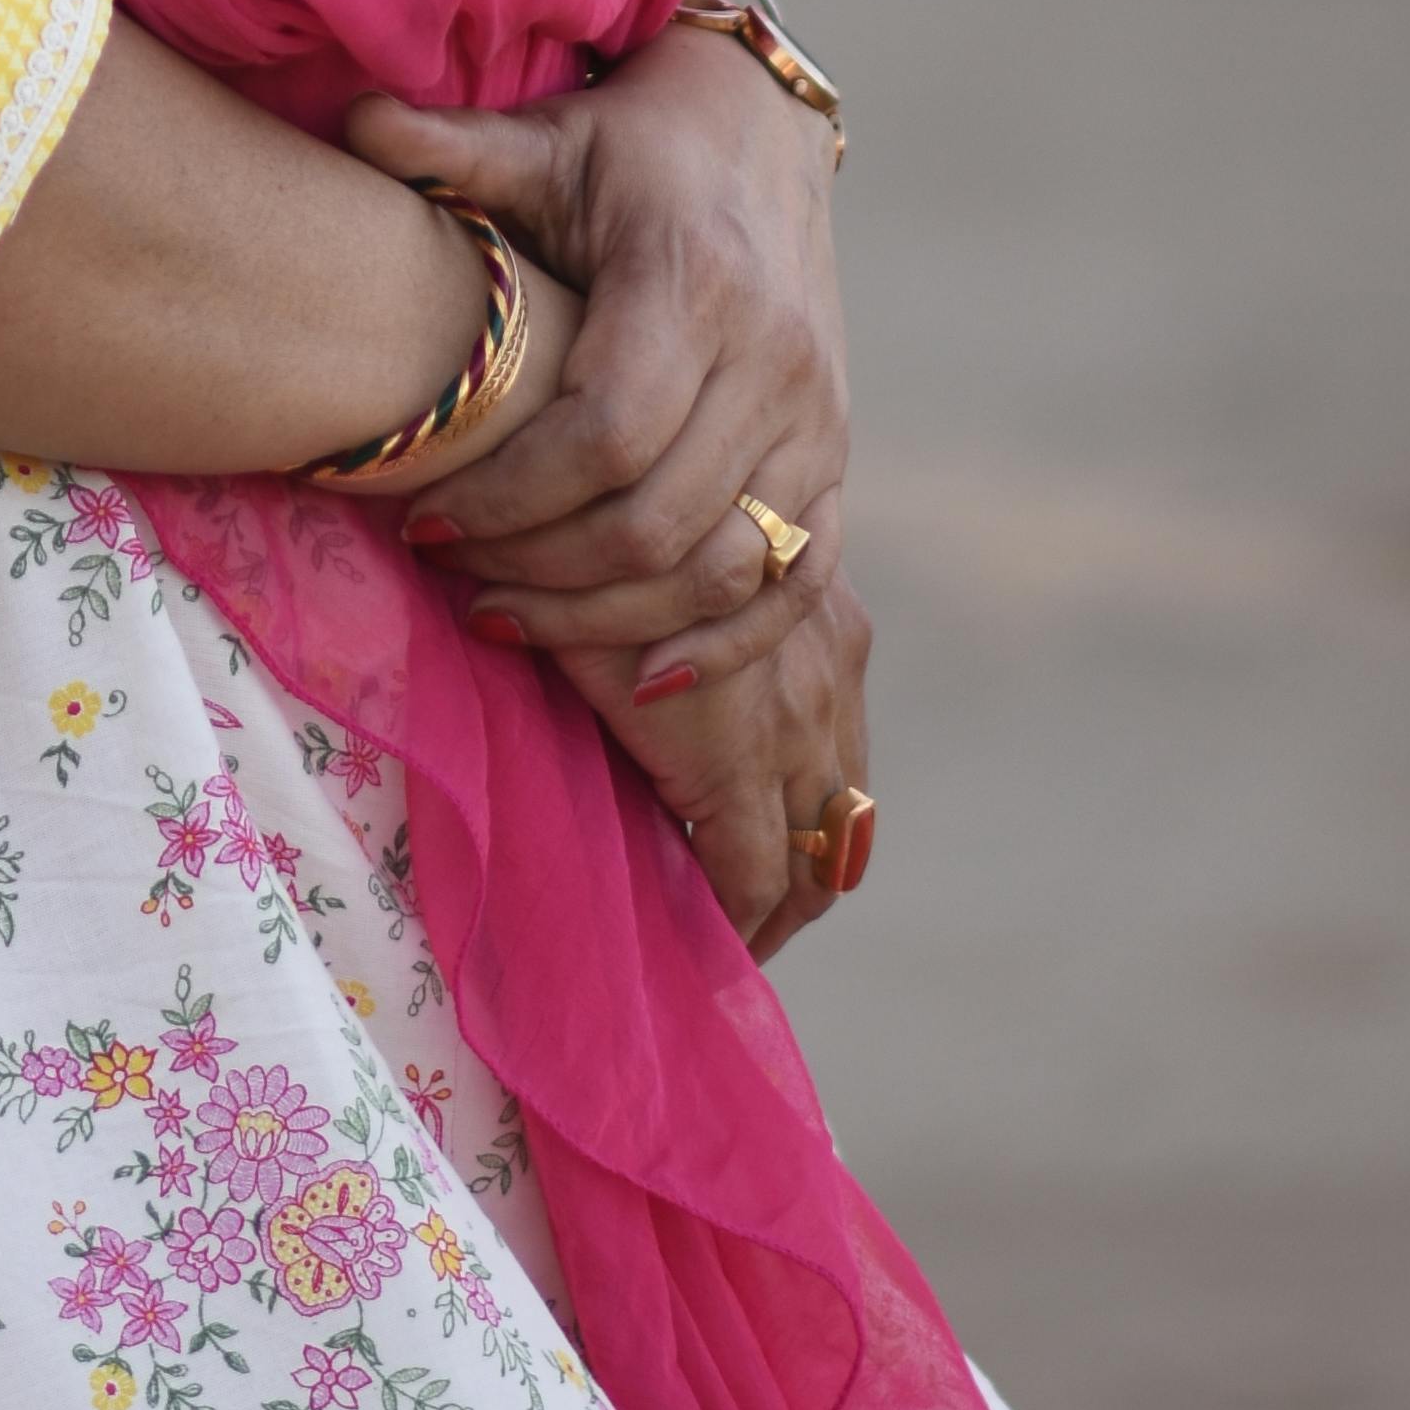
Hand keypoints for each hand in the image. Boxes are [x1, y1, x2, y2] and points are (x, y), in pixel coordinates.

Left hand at [341, 21, 845, 712]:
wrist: (760, 132)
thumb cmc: (625, 145)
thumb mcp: (542, 137)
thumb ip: (451, 146)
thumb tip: (355, 117)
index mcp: (695, 281)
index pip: (605, 434)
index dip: (509, 497)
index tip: (422, 518)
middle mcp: (774, 358)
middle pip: (659, 519)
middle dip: (540, 570)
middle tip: (449, 573)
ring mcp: (817, 416)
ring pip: (727, 566)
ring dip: (610, 618)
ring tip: (506, 616)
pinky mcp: (835, 453)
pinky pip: (798, 579)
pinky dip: (726, 642)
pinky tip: (640, 676)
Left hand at [553, 568, 873, 959]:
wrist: (624, 450)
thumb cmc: (561, 579)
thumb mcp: (581, 686)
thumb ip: (617, 769)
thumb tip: (613, 861)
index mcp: (737, 751)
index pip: (757, 880)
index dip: (731, 933)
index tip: (695, 959)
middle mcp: (805, 709)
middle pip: (818, 858)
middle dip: (776, 911)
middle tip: (725, 942)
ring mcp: (832, 661)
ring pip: (847, 802)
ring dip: (808, 852)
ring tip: (755, 890)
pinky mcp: (838, 620)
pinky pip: (848, 732)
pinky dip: (819, 780)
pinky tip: (774, 787)